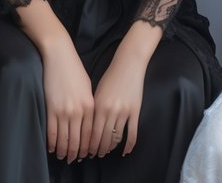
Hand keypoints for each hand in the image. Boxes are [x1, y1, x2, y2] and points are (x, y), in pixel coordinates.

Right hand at [41, 38, 94, 163]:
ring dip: (64, 151)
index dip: (88, 147)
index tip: (86, 154)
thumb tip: (88, 122)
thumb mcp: (87, 86)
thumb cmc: (74, 69)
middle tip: (74, 160)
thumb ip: (89, 105)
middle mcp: (78, 110)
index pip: (90, 134)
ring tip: (63, 156)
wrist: (59, 55)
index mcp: (90, 105)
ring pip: (64, 140)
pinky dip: (52, 143)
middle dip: (76, 153)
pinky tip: (52, 148)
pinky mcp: (51, 109)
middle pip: (77, 140)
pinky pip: (51, 133)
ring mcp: (64, 111)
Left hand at [89, 42, 147, 157]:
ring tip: (106, 153)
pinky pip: (132, 134)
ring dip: (110, 148)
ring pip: (116, 138)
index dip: (89, 146)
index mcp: (98, 106)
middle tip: (95, 156)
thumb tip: (89, 127)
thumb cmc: (111, 76)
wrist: (128, 64)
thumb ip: (94, 109)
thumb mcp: (97, 92)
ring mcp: (123, 112)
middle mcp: (110, 111)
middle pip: (103, 139)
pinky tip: (125, 152)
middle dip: (98, 150)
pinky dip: (129, 145)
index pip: (92, 133)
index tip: (86, 152)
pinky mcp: (135, 112)